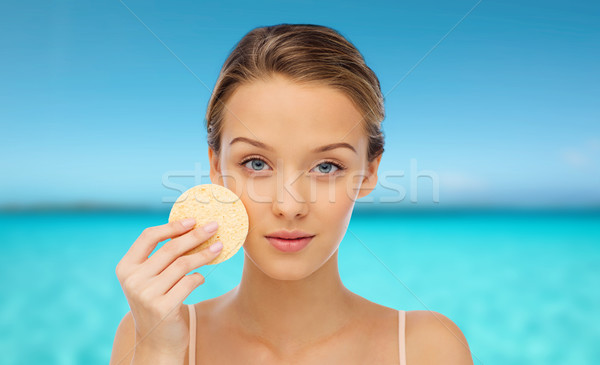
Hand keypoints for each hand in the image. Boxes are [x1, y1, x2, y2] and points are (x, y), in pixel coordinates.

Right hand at [115, 218, 222, 354]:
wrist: (157, 342)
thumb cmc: (158, 302)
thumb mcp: (151, 279)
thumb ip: (161, 257)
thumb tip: (190, 227)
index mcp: (126, 267)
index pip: (148, 237)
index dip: (172, 226)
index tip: (193, 220)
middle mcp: (133, 280)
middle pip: (170, 249)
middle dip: (195, 235)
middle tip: (214, 227)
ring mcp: (146, 294)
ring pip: (183, 264)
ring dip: (204, 254)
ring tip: (219, 247)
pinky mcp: (162, 308)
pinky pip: (189, 282)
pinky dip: (199, 277)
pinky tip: (202, 277)